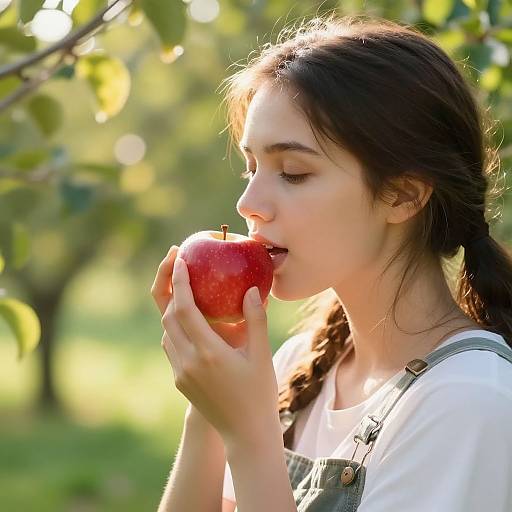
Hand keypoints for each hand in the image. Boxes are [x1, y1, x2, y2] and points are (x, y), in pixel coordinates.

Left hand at [159, 255, 278, 446]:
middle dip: (170, 289)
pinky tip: (189, 321)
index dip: (180, 282)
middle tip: (178, 266)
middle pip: (169, 317)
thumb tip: (250, 290)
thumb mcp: (261, 355)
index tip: (179, 258)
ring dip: (172, 310)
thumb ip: (255, 320)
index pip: (185, 309)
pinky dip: (175, 328)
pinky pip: (171, 346)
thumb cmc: (259, 393)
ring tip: (184, 291)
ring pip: (167, 332)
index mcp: (209, 353)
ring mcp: (181, 373)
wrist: (245, 433)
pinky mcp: (180, 381)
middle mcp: (188, 361)